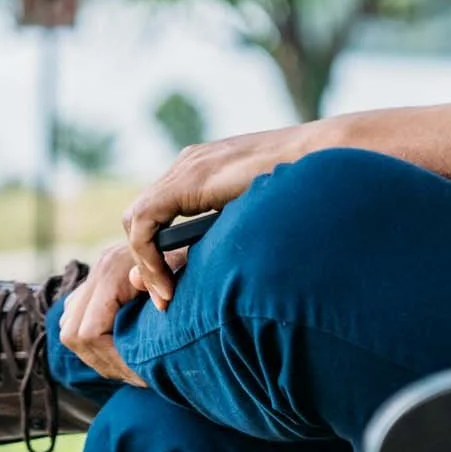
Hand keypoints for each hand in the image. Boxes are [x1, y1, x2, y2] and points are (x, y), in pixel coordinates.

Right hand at [57, 242, 183, 387]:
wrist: (177, 232)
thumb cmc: (185, 251)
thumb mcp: (181, 261)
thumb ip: (163, 274)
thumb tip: (144, 286)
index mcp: (111, 271)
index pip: (90, 332)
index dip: (113, 360)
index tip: (141, 374)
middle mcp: (95, 274)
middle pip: (73, 336)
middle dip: (103, 362)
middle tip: (136, 377)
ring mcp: (90, 280)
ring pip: (69, 332)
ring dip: (96, 356)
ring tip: (129, 369)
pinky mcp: (91, 287)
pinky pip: (76, 323)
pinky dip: (94, 343)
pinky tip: (121, 353)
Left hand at [122, 122, 327, 307]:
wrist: (313, 155)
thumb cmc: (299, 182)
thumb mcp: (257, 206)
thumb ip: (235, 222)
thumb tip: (233, 258)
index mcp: (202, 169)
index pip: (160, 210)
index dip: (157, 250)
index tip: (172, 285)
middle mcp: (187, 164)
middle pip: (141, 217)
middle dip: (146, 260)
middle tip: (162, 295)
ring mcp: (184, 169)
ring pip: (136, 222)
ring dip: (146, 263)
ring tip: (164, 295)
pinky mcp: (185, 182)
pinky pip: (146, 224)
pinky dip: (150, 257)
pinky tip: (168, 283)